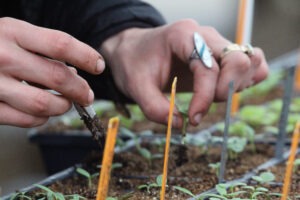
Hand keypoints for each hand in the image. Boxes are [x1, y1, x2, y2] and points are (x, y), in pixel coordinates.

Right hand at [0, 17, 104, 126]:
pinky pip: (26, 120)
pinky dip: (42, 119)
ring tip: (66, 103)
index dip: (86, 56)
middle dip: (81, 89)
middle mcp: (3, 56)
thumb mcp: (14, 33)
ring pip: (44, 105)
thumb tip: (76, 72)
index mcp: (13, 32)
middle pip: (58, 77)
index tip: (98, 66)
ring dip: (63, 107)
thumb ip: (44, 49)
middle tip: (87, 95)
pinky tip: (43, 112)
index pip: (61, 44)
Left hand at [100, 19, 267, 127]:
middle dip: (226, 90)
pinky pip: (249, 64)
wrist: (134, 51)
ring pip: (251, 60)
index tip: (192, 119)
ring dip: (238, 86)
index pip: (209, 66)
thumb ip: (154, 108)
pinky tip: (221, 91)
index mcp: (183, 35)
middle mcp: (205, 35)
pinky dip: (244, 81)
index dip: (204, 97)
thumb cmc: (134, 63)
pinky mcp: (220, 54)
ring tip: (212, 97)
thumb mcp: (135, 86)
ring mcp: (216, 43)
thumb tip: (180, 125)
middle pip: (239, 59)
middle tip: (204, 105)